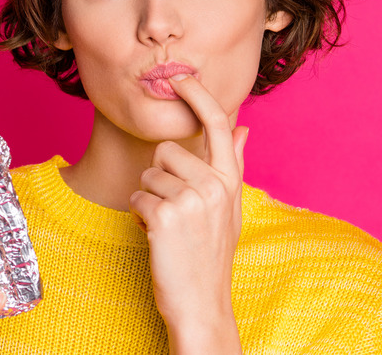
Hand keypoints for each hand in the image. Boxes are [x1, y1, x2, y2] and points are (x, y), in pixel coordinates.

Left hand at [129, 73, 246, 352]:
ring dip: (150, 200)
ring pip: (148, 175)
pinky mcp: (164, 216)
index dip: (198, 95)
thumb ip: (236, 164)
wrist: (201, 303)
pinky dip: (140, 218)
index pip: (218, 124)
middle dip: (160, 177)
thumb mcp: (231, 208)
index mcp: (231, 180)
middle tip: (173, 210)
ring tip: (168, 227)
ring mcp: (191, 201)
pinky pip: (137, 198)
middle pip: (166, 151)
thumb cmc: (211, 254)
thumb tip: (244, 127)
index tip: (181, 78)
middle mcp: (215, 186)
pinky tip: (156, 238)